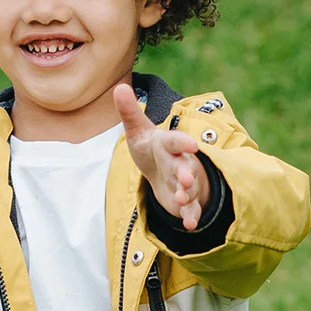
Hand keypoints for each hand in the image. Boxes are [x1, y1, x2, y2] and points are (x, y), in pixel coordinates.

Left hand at [115, 84, 210, 230]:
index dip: (182, 143)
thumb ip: (130, 112)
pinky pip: (191, 208)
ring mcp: (185, 182)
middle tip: (184, 179)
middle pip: (185, 166)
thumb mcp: (138, 131)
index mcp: (167, 144)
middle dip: (186, 173)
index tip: (191, 145)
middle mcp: (180, 162)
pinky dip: (191, 214)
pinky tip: (190, 223)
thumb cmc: (151, 148)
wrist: (164, 170)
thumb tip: (119, 87)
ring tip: (181, 198)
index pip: (175, 141)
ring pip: (190, 188)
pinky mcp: (186, 200)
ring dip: (187, 193)